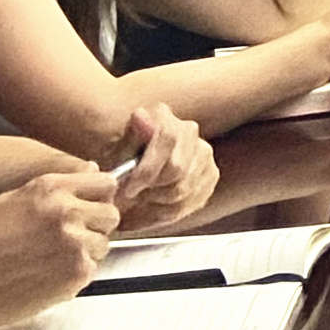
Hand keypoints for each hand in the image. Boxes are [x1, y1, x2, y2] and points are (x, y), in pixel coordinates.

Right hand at [0, 170, 121, 329]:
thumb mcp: (9, 200)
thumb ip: (49, 190)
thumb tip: (85, 181)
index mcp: (50, 188)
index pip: (105, 183)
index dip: (100, 197)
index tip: (92, 207)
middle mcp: (67, 211)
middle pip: (111, 214)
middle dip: (97, 225)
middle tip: (74, 237)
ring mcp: (76, 243)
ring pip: (104, 244)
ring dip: (87, 251)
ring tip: (54, 258)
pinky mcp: (78, 272)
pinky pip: (93, 269)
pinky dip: (76, 273)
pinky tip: (49, 275)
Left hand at [106, 106, 217, 231]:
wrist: (133, 174)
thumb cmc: (123, 162)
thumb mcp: (117, 152)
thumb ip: (129, 138)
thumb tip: (140, 116)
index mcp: (164, 117)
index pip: (167, 139)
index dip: (148, 169)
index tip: (129, 189)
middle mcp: (189, 130)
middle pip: (178, 169)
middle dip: (152, 190)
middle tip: (133, 197)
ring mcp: (204, 152)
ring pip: (184, 189)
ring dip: (158, 204)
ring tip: (140, 204)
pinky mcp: (211, 174)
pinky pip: (193, 202)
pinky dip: (169, 213)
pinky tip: (153, 209)